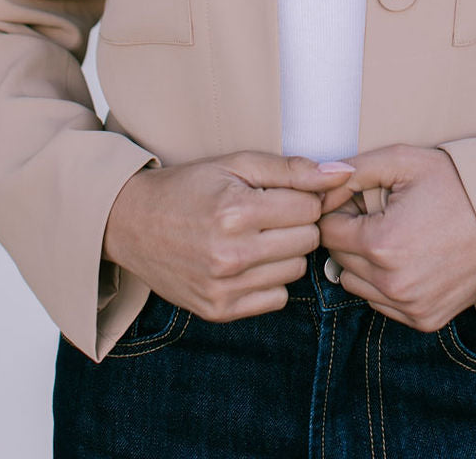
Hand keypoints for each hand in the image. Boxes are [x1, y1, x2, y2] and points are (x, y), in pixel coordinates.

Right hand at [102, 151, 355, 321]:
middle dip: (296, 223)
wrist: (132, 223)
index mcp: (236, 211)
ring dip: (285, 252)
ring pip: (295, 271)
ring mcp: (223, 288)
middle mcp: (230, 254)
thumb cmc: (190, 186)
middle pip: (307, 241)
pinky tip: (246, 261)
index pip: (309, 208)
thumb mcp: (237, 164)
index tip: (284, 193)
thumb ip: (293, 170)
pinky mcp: (218, 311)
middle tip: (269, 213)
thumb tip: (343, 174)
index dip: (303, 196)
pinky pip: (276, 299)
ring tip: (256, 236)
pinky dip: (269, 279)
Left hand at [317, 144, 475, 331]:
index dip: (338, 209)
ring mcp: (409, 307)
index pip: (327, 231)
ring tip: (397, 235)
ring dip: (364, 262)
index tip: (359, 198)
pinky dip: (386, 283)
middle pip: (339, 259)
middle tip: (380, 213)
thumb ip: (355, 168)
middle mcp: (392, 284)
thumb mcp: (405, 160)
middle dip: (350, 235)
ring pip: (356, 285)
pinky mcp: (425, 320)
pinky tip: (410, 258)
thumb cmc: (457, 184)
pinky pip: (382, 304)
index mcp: (381, 243)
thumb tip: (319, 177)